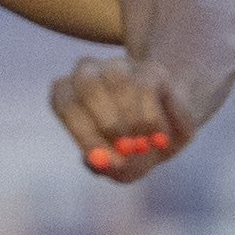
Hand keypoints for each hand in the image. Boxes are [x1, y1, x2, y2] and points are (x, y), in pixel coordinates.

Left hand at [51, 55, 192, 184]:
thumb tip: (96, 161)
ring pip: (118, 82)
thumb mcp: (119, 167)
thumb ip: (106, 167)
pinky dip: (151, 116)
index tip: (101, 157)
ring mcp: (119, 67)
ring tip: (142, 144)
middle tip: (125, 149)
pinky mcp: (150, 68)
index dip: (82, 132)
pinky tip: (157, 136)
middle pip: (87, 85)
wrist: (168, 131)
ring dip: (131, 119)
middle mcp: (88, 74)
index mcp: (68, 97)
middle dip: (108, 122)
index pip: (65, 104)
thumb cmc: (132, 151)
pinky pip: (146, 87)